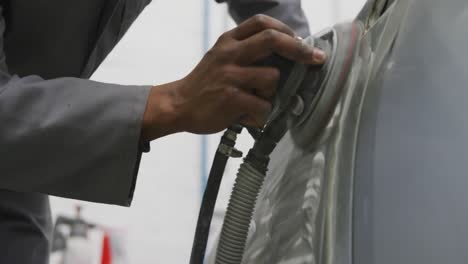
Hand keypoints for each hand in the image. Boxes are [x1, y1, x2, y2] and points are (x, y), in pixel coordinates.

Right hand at [141, 14, 325, 140]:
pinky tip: (248, 117)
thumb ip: (245, 52)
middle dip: (299, 49)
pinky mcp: (231, 98)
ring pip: (272, 78)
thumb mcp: (220, 57)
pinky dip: (261, 115)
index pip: (261, 22)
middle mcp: (229, 54)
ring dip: (271, 94)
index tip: (300, 42)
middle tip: (315, 59)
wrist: (178, 104)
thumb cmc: (205, 84)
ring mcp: (230, 75)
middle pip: (272, 39)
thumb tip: (284, 56)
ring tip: (256, 103)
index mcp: (228, 41)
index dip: (286, 30)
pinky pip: (263, 106)